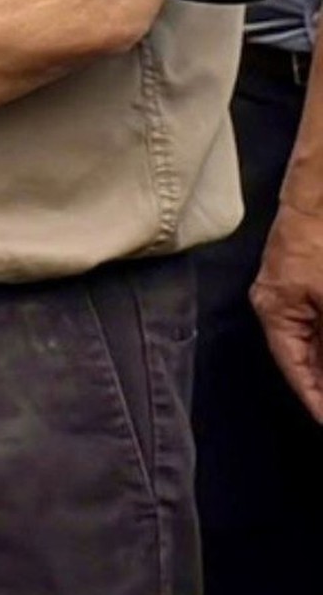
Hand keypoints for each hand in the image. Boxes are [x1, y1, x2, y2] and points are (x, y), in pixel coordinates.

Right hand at [253, 198, 322, 420]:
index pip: (295, 371)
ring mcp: (295, 294)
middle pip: (304, 359)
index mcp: (275, 312)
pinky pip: (318, 327)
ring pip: (314, 343)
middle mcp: (278, 307)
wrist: (320, 193)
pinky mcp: (310, 284)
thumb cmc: (321, 242)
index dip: (315, 401)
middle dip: (322, 384)